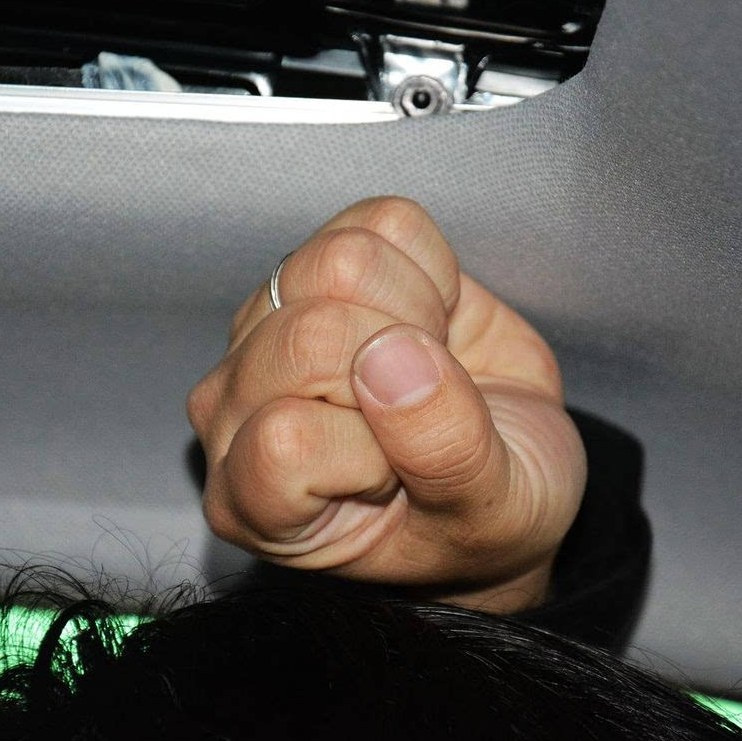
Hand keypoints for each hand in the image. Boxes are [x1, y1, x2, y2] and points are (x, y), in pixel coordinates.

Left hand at [186, 197, 585, 612]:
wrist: (507, 473)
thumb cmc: (481, 518)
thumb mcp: (492, 513)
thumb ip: (444, 451)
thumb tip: (392, 355)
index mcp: (253, 499)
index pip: (287, 437)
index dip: (373, 446)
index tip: (404, 476)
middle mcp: (233, 411)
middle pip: (308, 334)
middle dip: (401, 363)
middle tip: (425, 410)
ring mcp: (262, 328)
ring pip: (336, 262)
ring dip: (416, 309)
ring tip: (429, 366)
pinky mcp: (312, 266)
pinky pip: (380, 222)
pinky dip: (433, 270)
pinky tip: (429, 327)